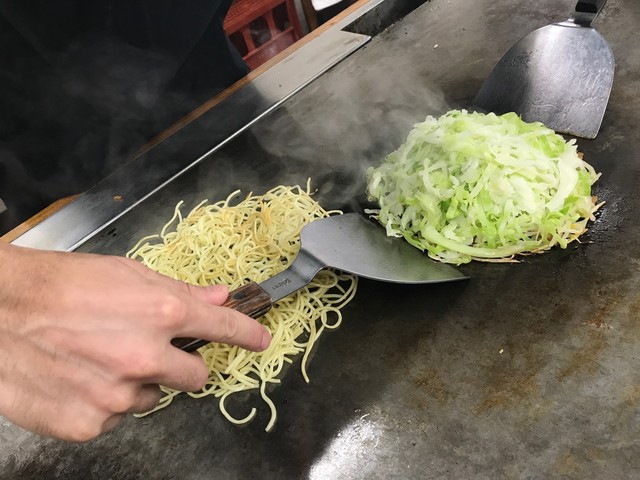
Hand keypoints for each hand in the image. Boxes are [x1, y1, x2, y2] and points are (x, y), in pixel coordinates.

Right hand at [0, 242, 270, 441]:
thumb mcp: (125, 273)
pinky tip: (79, 379)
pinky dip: (104, 403)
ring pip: (151, 398)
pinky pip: (115, 418)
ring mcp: (118, 396)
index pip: (223, 328)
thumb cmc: (59, 284)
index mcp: (162, 312)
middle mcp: (147, 357)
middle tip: (148, 350)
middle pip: (195, 377)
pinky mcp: (91, 423)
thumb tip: (218, 296)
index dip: (247, 335)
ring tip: (98, 359)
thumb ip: (178, 290)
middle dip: (181, 365)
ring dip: (137, 383)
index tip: (260, 341)